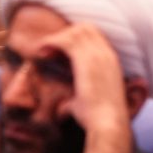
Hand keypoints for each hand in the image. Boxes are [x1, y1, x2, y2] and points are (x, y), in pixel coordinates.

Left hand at [40, 23, 133, 152]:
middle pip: (86, 28)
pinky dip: (52, 43)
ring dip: (56, 39)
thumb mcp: (87, 104)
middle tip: (48, 50)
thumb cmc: (97, 120)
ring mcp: (99, 55)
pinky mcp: (87, 59)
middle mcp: (107, 55)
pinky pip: (66, 40)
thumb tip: (66, 107)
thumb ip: (78, 100)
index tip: (57, 53)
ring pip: (75, 31)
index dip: (74, 41)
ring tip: (42, 52)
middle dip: (65, 35)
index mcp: (111, 62)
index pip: (94, 37)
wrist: (107, 124)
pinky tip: (41, 54)